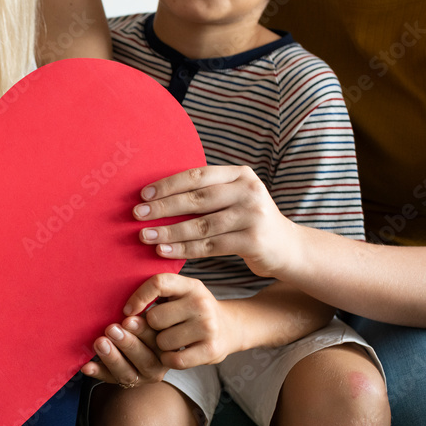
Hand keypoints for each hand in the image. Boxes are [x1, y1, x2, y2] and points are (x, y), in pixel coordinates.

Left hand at [80, 315, 167, 386]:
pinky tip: (86, 366)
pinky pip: (109, 379)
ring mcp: (140, 378)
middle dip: (127, 343)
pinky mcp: (123, 384)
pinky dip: (97, 372)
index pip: (158, 340)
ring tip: (99, 343)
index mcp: (166, 347)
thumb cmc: (140, 323)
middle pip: (144, 359)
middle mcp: (156, 366)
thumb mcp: (149, 316)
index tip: (128, 319)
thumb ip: (145, 310)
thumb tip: (136, 295)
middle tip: (111, 329)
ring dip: (112, 358)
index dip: (143, 330)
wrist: (135, 345)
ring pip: (127, 373)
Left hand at [124, 274, 241, 369]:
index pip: (158, 283)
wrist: (230, 328)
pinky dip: (168, 360)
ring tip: (171, 339)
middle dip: (150, 327)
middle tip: (159, 328)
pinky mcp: (211, 350)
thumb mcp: (179, 295)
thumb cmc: (191, 312)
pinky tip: (173, 353)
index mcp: (190, 285)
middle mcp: (201, 303)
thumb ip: (155, 297)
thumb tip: (126, 316)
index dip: (138, 297)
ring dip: (159, 345)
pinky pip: (174, 360)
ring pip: (162, 341)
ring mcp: (208, 327)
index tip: (127, 311)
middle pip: (154, 318)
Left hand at [133, 166, 297, 276]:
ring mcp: (253, 216)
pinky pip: (210, 246)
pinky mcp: (253, 241)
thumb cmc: (247, 221)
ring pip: (201, 225)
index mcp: (240, 174)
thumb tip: (156, 195)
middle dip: (163, 207)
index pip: (197, 176)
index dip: (168, 185)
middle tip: (137, 214)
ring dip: (169, 231)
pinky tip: (163, 251)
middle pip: (197, 199)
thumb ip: (206, 193)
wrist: (288, 248)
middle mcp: (248, 191)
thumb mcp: (233, 198)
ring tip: (145, 235)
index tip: (143, 194)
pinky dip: (183, 249)